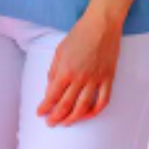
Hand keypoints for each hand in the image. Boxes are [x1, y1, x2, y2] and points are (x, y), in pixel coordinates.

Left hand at [36, 13, 120, 127]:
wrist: (101, 25)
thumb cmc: (79, 35)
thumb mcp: (60, 50)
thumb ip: (54, 70)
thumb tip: (50, 88)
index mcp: (65, 70)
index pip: (52, 95)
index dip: (45, 107)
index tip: (40, 113)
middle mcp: (80, 78)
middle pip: (66, 105)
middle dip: (56, 116)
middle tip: (50, 123)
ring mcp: (96, 79)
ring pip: (84, 107)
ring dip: (73, 118)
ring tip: (66, 123)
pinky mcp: (108, 78)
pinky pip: (103, 100)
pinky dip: (96, 111)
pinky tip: (88, 115)